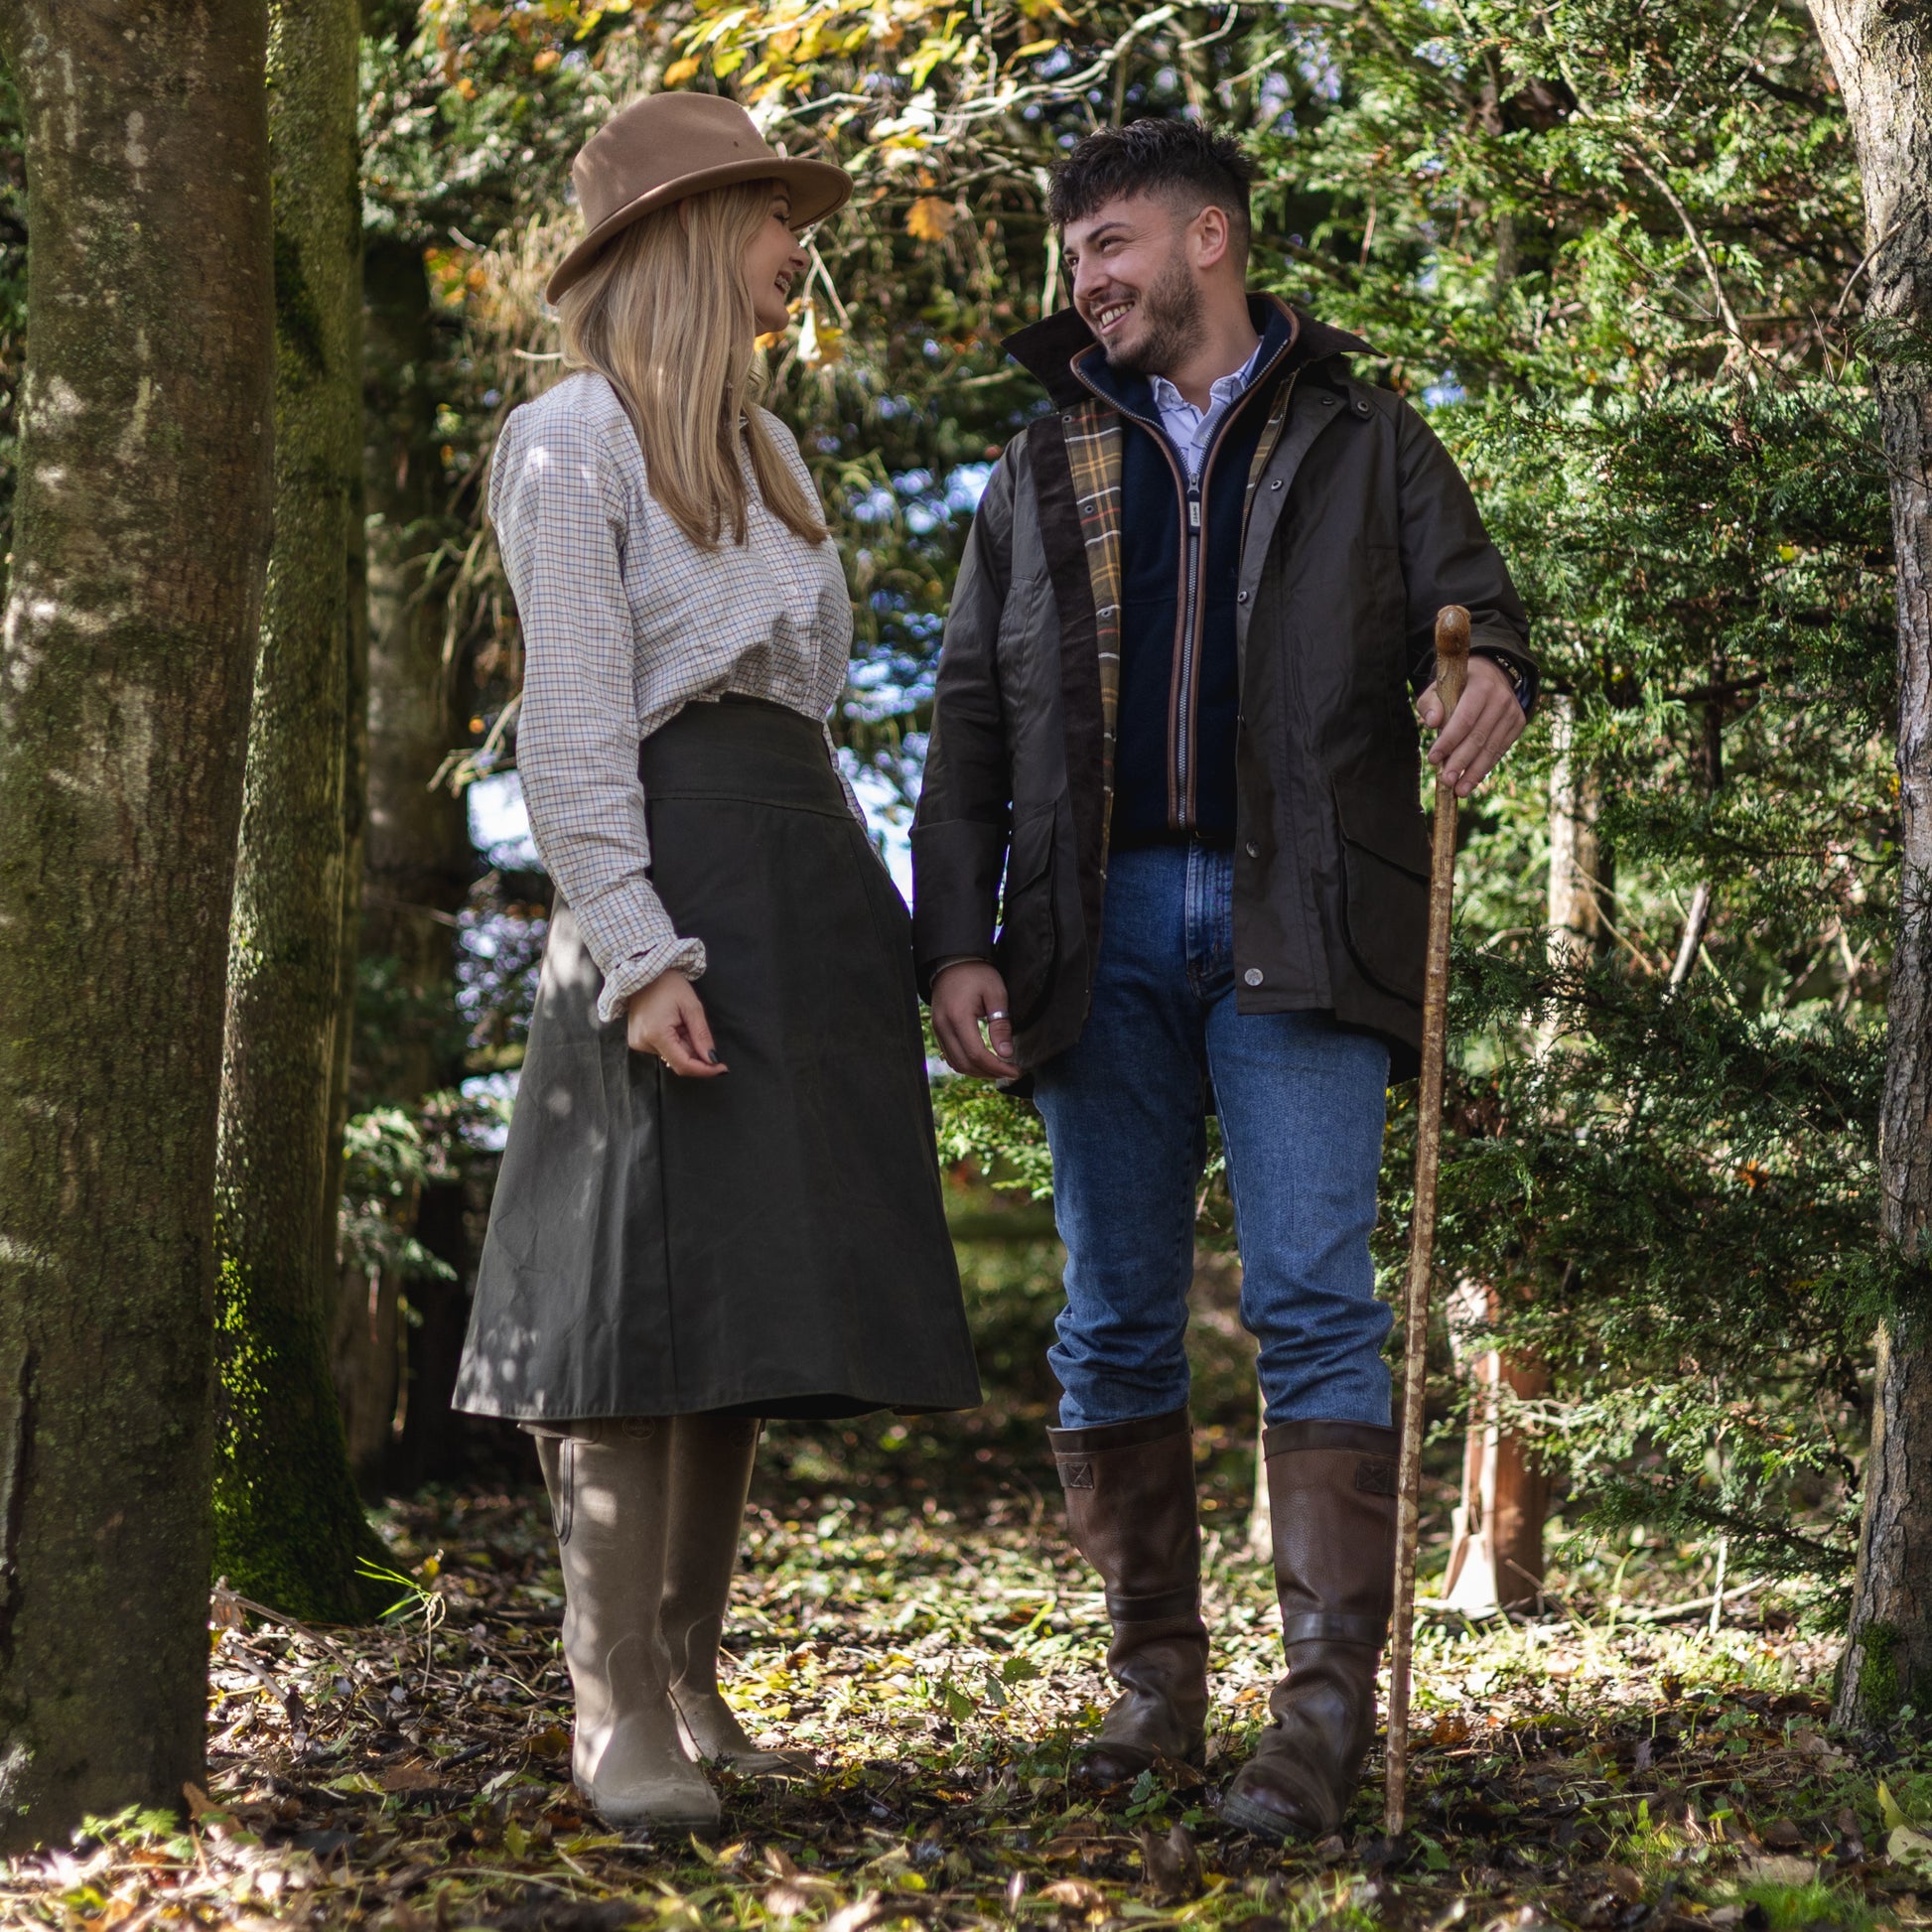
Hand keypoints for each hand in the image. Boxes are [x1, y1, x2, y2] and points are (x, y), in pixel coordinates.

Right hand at [625, 971, 725, 1077]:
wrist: (644, 972)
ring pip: (671, 1055)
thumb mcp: (691, 1007)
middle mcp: (643, 1043)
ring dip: (685, 1045)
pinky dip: (675, 1041)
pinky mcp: (637, 1040)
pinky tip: (675, 1024)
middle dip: (696, 1054)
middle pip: (678, 1061)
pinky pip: (663, 1049)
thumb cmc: (668, 984)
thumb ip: (701, 1036)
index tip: (722, 1068)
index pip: (683, 1065)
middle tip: (703, 1035)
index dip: (704, 1070)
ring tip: (683, 1022)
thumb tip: (712, 1059)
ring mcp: (638, 1042)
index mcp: (656, 1034)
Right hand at [931, 961, 1015, 1078]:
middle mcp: (943, 1027)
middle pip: (965, 1064)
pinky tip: (983, 1062)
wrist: (952, 962)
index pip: (977, 1054)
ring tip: (998, 1069)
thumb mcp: (996, 994)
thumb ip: (1000, 1025)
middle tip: (1010, 1071)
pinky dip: (967, 1064)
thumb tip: (1006, 1054)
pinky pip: (950, 1056)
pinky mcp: (938, 1031)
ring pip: (956, 1064)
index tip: (1015, 1070)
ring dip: (978, 1071)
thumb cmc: (977, 974)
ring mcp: (937, 1030)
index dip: (997, 1067)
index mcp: (958, 1017)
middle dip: (989, 1073)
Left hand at [1419, 655, 1524, 798]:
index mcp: (1481, 686)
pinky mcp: (1518, 724)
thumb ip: (1430, 703)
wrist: (1491, 675)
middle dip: (1461, 762)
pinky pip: (1500, 750)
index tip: (1433, 759)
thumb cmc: (1457, 685)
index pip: (1464, 719)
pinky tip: (1472, 781)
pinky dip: (1485, 767)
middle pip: (1479, 737)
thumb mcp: (1439, 687)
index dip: (1448, 741)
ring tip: (1459, 791)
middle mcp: (1501, 699)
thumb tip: (1432, 723)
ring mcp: (1512, 712)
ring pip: (1492, 748)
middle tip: (1447, 781)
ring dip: (1474, 772)